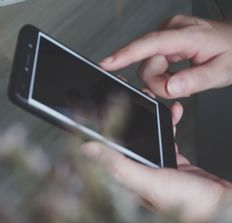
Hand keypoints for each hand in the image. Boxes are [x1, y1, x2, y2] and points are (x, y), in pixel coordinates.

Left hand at [81, 103, 230, 222]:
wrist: (224, 207)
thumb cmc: (190, 204)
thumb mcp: (150, 181)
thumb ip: (119, 166)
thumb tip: (89, 150)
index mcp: (126, 180)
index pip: (103, 152)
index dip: (96, 129)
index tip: (92, 107)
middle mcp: (137, 173)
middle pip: (122, 139)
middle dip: (123, 116)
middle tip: (123, 95)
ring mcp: (155, 166)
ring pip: (144, 135)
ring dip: (147, 116)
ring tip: (150, 99)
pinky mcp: (171, 161)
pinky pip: (165, 136)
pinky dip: (168, 123)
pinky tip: (172, 114)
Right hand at [100, 15, 231, 98]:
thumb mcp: (222, 72)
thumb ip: (195, 81)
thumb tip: (170, 88)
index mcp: (188, 35)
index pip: (150, 44)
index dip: (126, 54)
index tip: (107, 63)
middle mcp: (173, 29)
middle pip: (147, 63)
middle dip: (159, 82)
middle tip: (180, 87)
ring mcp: (168, 33)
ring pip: (148, 65)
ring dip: (161, 79)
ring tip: (182, 79)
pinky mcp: (165, 39)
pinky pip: (152, 62)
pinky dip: (162, 73)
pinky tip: (177, 73)